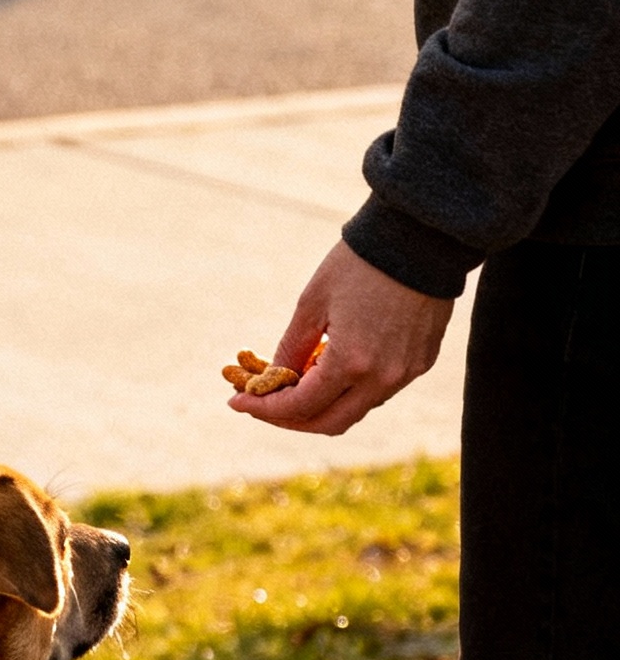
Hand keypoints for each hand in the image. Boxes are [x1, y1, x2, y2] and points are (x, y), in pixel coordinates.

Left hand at [229, 239, 454, 435]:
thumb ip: (292, 348)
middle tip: (264, 404)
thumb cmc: (360, 263)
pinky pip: (380, 391)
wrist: (421, 236)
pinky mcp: (422, 362)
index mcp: (351, 363)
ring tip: (294, 385)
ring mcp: (406, 373)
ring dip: (322, 406)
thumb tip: (274, 379)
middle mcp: (382, 378)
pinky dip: (351, 390)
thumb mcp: (312, 303)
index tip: (237, 402)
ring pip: (356, 409)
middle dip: (291, 419)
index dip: (265, 410)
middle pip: (329, 423)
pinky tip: (331, 371)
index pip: (300, 407)